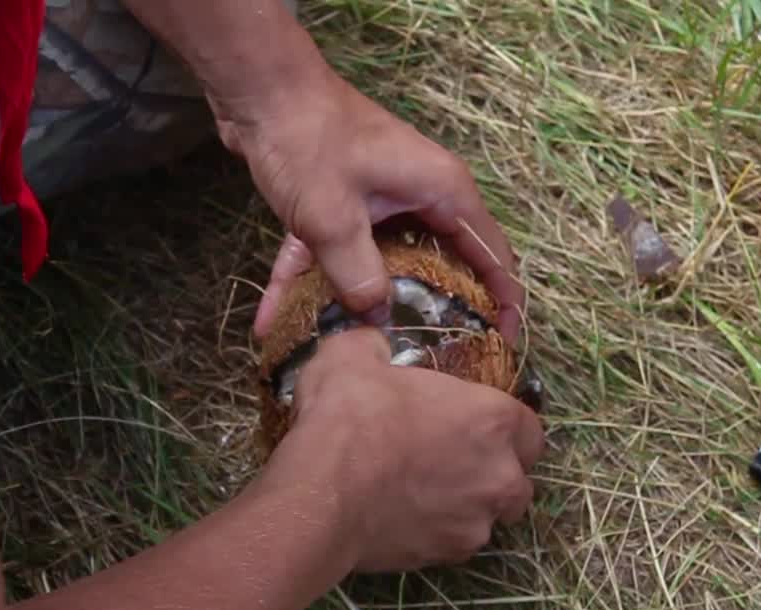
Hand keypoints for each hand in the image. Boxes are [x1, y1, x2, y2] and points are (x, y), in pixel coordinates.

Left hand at [208, 65, 523, 342]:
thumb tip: (378, 319)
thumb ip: (360, 275)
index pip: (490, 253)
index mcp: (441, 192)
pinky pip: (329, 253)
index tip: (500, 347)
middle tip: (422, 364)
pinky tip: (271, 322)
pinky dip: (303, 280)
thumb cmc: (309, 142)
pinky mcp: (338, 204)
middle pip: (437, 266)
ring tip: (351, 357)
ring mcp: (377, 201)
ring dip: (356, 305)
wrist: (258, 93)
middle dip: (427, 314)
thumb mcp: (335, 219)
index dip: (502, 301)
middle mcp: (418, 196)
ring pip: (378, 264)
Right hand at [280, 327, 544, 572]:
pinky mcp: (447, 556)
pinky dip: (436, 533)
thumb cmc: (349, 416)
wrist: (322, 491)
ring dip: (466, 507)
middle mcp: (500, 474)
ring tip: (423, 495)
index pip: (530, 429)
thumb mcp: (355, 355)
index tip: (476, 427)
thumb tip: (372, 345)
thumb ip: (376, 347)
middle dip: (493, 474)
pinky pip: (454, 544)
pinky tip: (402, 520)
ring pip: (488, 517)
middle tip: (450, 463)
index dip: (504, 429)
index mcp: (493, 418)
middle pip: (517, 480)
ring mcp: (477, 521)